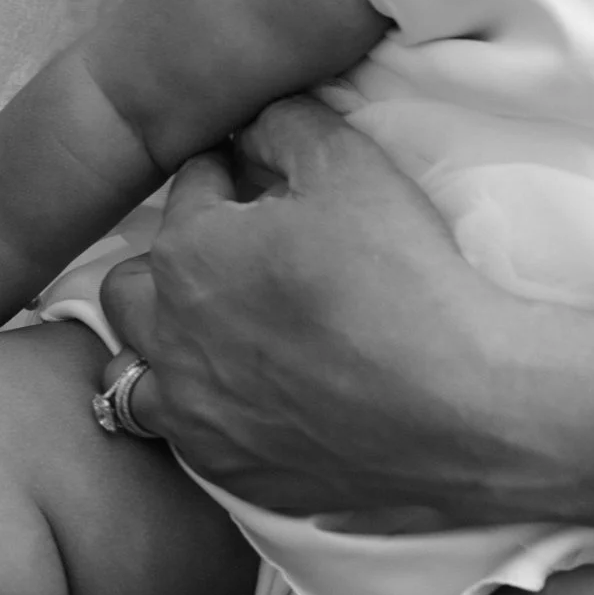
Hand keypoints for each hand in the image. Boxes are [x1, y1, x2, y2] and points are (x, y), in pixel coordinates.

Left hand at [95, 96, 519, 518]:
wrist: (461, 404)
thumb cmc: (402, 276)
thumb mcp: (348, 162)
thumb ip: (284, 122)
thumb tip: (252, 124)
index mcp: (188, 253)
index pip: (191, 186)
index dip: (233, 174)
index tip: (268, 181)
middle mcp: (169, 337)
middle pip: (132, 283)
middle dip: (172, 260)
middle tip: (238, 257)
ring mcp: (193, 415)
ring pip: (132, 370)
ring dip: (163, 345)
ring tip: (217, 335)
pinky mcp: (228, 471)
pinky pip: (181, 436)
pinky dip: (199, 412)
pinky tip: (248, 398)